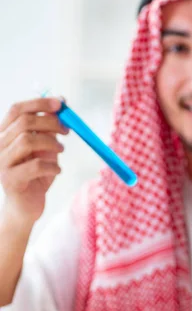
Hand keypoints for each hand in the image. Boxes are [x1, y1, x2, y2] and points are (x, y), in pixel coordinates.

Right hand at [0, 98, 67, 224]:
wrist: (26, 208)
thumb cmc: (36, 175)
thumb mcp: (45, 148)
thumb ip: (49, 128)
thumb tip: (61, 102)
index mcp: (4, 134)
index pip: (17, 110)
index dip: (39, 103)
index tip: (61, 103)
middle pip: (24, 122)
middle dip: (50, 122)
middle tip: (67, 131)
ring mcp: (2, 163)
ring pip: (27, 141)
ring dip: (51, 143)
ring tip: (61, 151)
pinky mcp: (10, 180)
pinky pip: (35, 165)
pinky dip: (52, 166)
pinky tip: (57, 171)